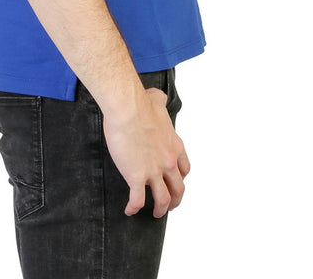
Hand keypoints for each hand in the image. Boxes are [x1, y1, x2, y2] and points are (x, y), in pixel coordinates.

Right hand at [102, 87, 190, 217]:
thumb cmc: (140, 104)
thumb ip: (160, 101)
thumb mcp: (156, 100)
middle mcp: (168, 161)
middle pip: (178, 188)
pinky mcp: (136, 176)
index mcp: (174, 145)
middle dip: (176, 199)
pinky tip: (130, 210)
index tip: (175, 181)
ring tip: (156, 214)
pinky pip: (137, 199)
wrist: (128, 109)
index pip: (184, 168)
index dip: (181, 177)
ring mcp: (153, 171)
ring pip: (163, 199)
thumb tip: (159, 97)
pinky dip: (134, 208)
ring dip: (161, 209)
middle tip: (170, 204)